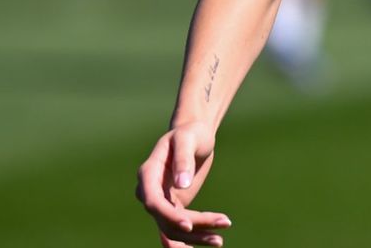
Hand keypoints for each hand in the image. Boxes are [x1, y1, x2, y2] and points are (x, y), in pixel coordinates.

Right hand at [135, 123, 231, 246]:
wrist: (194, 136)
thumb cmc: (190, 133)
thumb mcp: (187, 139)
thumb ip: (183, 160)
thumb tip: (181, 184)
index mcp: (148, 173)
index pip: (153, 201)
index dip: (168, 215)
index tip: (188, 225)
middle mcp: (150, 191)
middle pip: (164, 218)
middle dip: (191, 226)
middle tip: (222, 223)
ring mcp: (161, 201)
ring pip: (171, 228)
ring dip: (194, 237)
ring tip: (219, 240)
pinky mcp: (174, 207)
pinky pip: (176, 228)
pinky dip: (189, 239)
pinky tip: (206, 244)